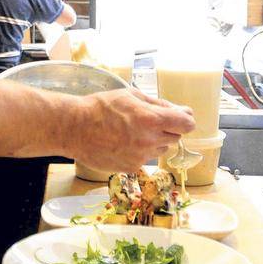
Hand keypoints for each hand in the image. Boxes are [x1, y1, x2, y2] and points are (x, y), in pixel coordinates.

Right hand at [70, 88, 194, 173]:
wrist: (75, 128)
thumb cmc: (100, 107)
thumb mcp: (130, 95)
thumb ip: (157, 104)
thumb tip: (178, 110)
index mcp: (151, 120)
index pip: (187, 124)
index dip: (185, 118)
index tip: (180, 115)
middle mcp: (150, 141)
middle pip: (175, 136)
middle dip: (167, 127)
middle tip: (147, 119)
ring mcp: (140, 157)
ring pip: (160, 149)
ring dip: (153, 140)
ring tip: (131, 130)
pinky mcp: (130, 168)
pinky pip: (144, 159)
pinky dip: (139, 151)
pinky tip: (122, 142)